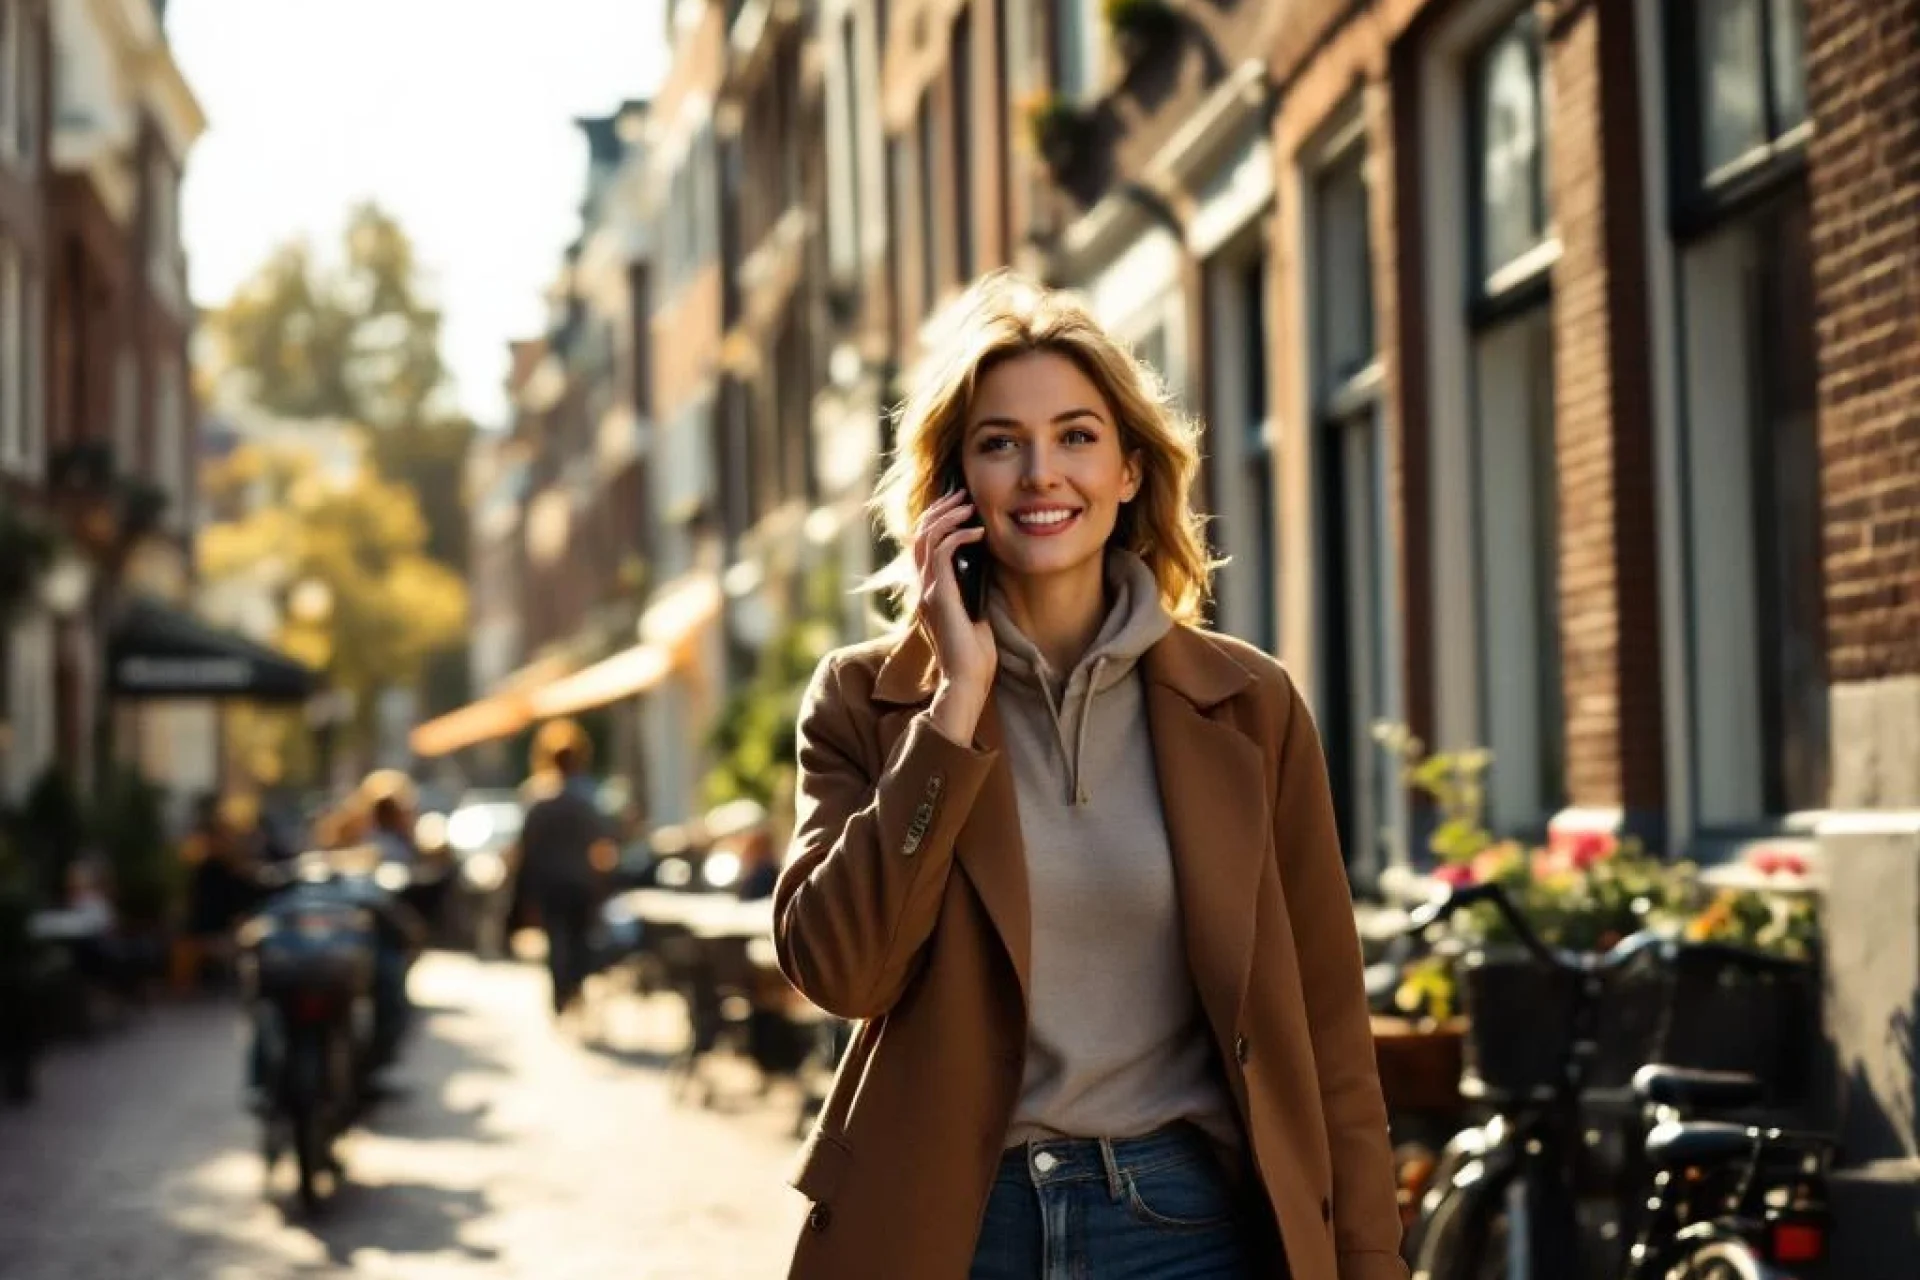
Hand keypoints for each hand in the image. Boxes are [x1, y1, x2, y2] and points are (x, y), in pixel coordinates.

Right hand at [912, 489, 995, 740]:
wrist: (966, 680)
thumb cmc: (974, 653)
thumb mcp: (973, 612)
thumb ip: (969, 589)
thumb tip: (983, 565)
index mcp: (928, 591)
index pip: (922, 545)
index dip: (935, 519)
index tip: (957, 504)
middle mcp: (921, 588)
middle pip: (919, 534)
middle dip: (940, 509)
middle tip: (962, 494)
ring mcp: (927, 591)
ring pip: (927, 538)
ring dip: (948, 516)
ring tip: (969, 505)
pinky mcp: (938, 596)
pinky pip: (942, 552)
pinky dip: (959, 535)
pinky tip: (978, 532)